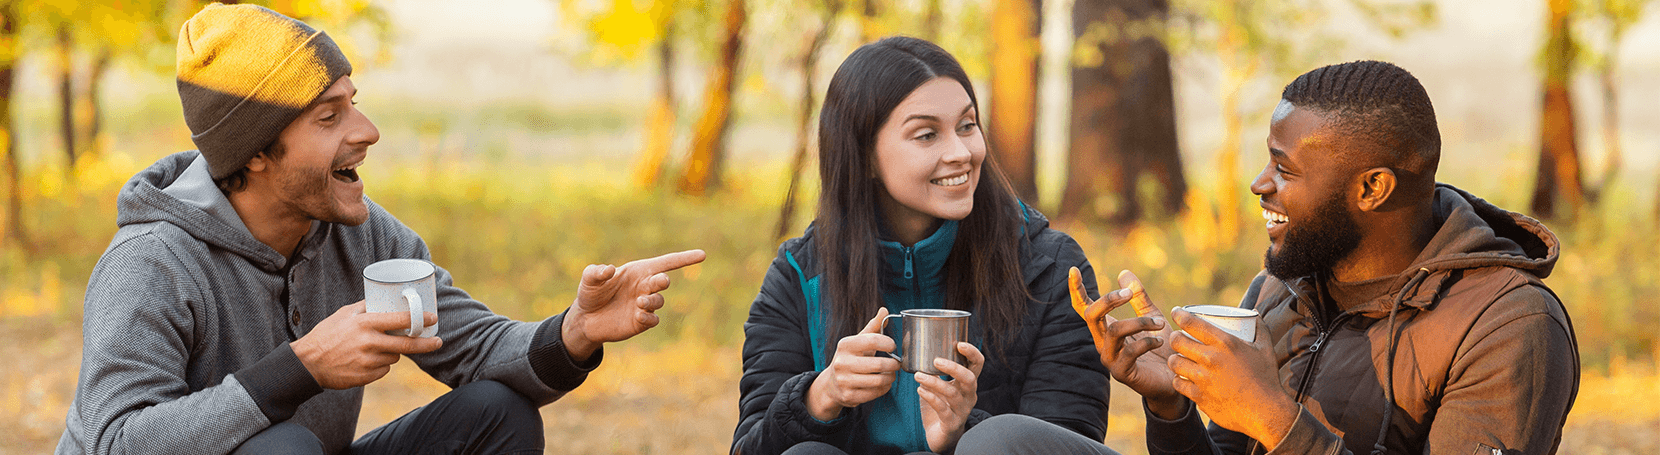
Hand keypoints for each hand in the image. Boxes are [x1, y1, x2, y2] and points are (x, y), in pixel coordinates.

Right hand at [292, 301, 442, 388]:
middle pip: (407, 345)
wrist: (307, 363)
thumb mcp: (344, 314)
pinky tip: (366, 360)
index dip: (420, 320)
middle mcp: (369, 343)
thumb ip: (366, 307)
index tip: (433, 319)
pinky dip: (380, 365)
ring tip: (374, 348)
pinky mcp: (365, 377)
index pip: (400, 320)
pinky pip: (384, 370)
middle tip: (438, 342)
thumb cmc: (326, 335)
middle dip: (426, 344)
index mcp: (365, 324)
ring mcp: (368, 362)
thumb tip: (385, 298)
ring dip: (392, 352)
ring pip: (394, 357)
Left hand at [562, 249, 706, 360]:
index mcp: (638, 272)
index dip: (684, 259)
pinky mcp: (641, 322)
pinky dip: (648, 316)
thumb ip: (596, 272)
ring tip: (639, 302)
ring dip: (652, 300)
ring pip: (659, 301)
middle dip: (662, 281)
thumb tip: (609, 269)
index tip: (702, 255)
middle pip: (663, 281)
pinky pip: (652, 319)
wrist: (586, 319)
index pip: (666, 263)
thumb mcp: (588, 280)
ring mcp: (644, 304)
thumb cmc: (590, 294)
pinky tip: (638, 314)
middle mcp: (645, 287)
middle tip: (658, 282)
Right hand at [806, 308, 901, 420]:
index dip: (888, 343)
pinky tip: (884, 383)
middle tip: (897, 363)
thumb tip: (884, 310)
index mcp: (845, 345)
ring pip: (879, 381)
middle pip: (879, 364)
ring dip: (891, 377)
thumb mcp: (857, 342)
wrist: (831, 384)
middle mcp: (841, 363)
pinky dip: (884, 388)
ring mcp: (844, 381)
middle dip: (893, 364)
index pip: (872, 340)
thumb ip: (872, 327)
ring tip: (891, 373)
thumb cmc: (850, 358)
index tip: (892, 346)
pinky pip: (875, 393)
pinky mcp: (849, 396)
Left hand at [918, 342, 984, 453]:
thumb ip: (934, 371)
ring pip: (952, 393)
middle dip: (954, 368)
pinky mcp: (952, 423)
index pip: (977, 365)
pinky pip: (943, 409)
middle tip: (936, 360)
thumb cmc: (940, 406)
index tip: (960, 343)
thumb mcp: (939, 386)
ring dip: (934, 382)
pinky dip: (931, 398)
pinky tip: (920, 390)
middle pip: (969, 378)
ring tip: (918, 375)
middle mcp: (969, 396)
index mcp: (968, 384)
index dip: (972, 353)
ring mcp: (962, 410)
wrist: (940, 435)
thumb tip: (919, 352)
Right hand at [1072, 268, 1181, 416]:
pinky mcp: (1121, 373)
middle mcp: (1102, 342)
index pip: (1084, 307)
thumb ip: (1138, 298)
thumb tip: (1124, 272)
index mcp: (1106, 328)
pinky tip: (1161, 341)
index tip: (1073, 269)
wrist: (1174, 378)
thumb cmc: (1161, 348)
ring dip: (1140, 323)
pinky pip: (1130, 351)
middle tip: (1129, 294)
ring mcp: (1109, 359)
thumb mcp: (1151, 317)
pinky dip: (1148, 342)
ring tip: (1160, 324)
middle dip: (1109, 300)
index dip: (1076, 290)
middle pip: (1091, 315)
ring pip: (1114, 331)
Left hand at [1167, 309, 1298, 449]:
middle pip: (1177, 341)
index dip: (1179, 314)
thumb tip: (1254, 312)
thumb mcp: (1265, 348)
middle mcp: (1211, 359)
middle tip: (1178, 339)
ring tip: (1179, 358)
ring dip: (1174, 358)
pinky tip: (1183, 377)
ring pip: (1173, 362)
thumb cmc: (1266, 378)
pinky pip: (1178, 383)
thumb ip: (1260, 328)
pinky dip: (1179, 379)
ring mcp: (1203, 379)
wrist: (1266, 412)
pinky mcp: (1199, 396)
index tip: (1176, 312)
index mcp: (1225, 343)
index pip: (1191, 323)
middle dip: (1174, 337)